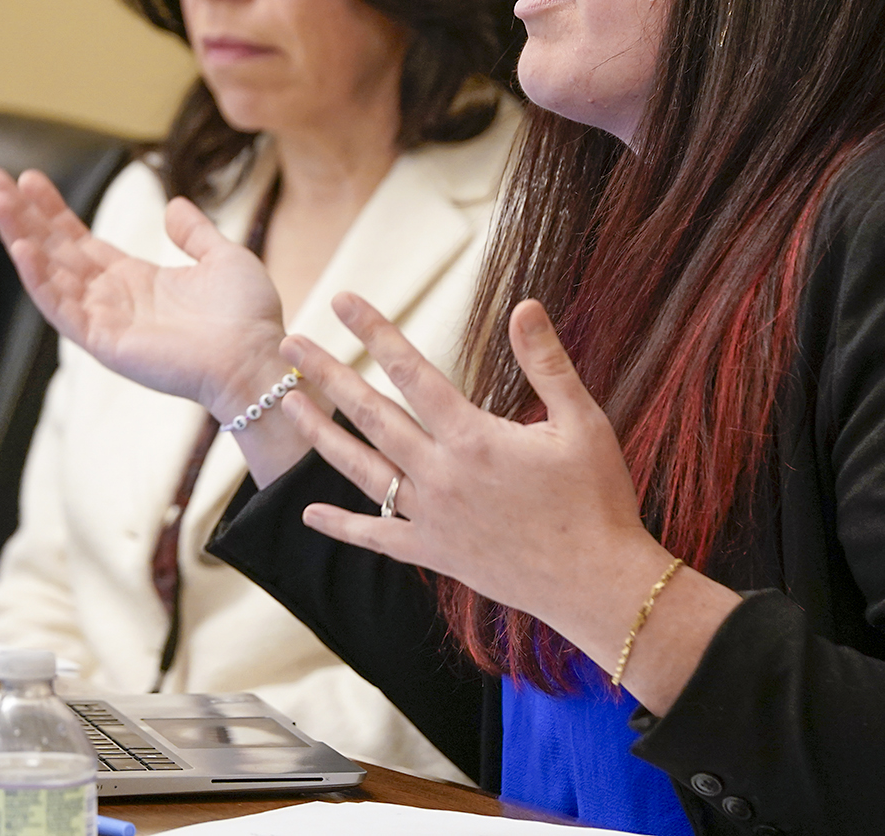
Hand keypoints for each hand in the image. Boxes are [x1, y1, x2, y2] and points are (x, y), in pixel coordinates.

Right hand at [0, 167, 287, 418]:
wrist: (257, 357)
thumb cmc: (248, 318)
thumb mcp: (223, 259)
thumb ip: (195, 233)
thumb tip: (173, 205)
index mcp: (134, 279)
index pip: (79, 240)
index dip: (53, 210)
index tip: (31, 178)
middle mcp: (111, 298)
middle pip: (54, 249)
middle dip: (22, 214)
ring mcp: (103, 321)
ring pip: (48, 272)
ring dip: (19, 235)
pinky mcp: (103, 341)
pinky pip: (61, 307)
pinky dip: (38, 278)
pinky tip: (20, 246)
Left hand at [281, 293, 739, 711]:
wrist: (597, 584)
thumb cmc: (597, 499)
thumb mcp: (583, 422)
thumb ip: (547, 363)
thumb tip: (525, 305)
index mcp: (473, 437)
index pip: (411, 370)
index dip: (374, 331)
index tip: (343, 300)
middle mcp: (441, 474)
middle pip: (370, 413)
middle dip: (327, 374)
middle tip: (290, 342)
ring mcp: (431, 516)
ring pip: (360, 468)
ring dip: (319, 433)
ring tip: (286, 403)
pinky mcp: (433, 553)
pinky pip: (377, 537)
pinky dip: (341, 526)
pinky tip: (308, 514)